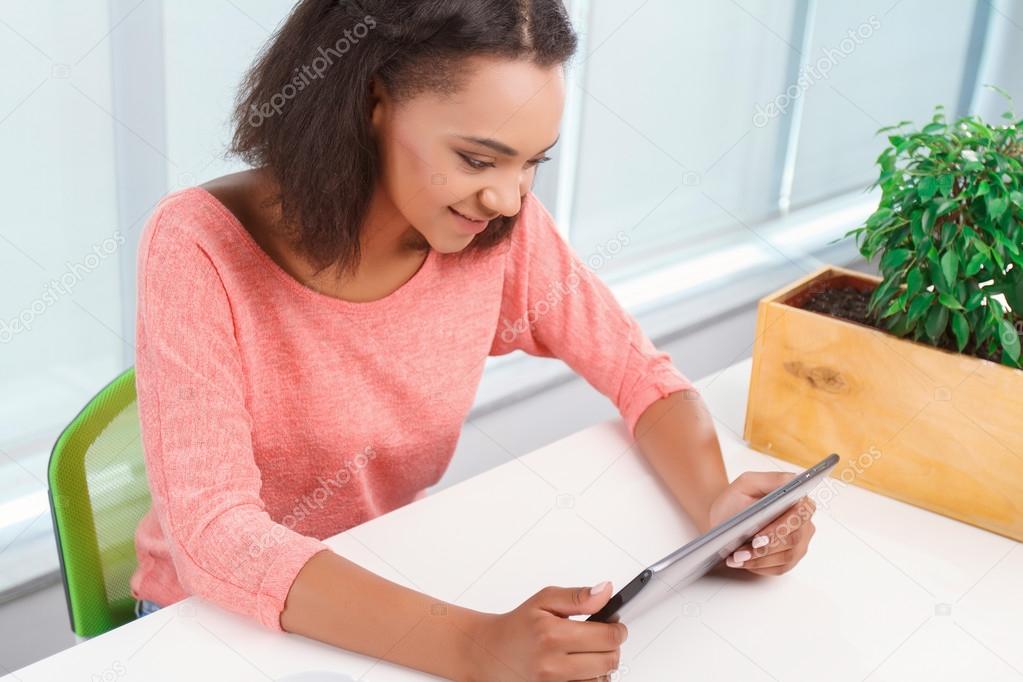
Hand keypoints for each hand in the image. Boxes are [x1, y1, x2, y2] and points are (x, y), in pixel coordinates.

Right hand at [462, 581, 627, 681]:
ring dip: (602, 666)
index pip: (607, 637)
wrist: (492, 652)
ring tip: (590, 653)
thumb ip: (578, 596)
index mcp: (552, 634)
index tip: (615, 626)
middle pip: (609, 661)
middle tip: (602, 638)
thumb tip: (605, 591)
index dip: (618, 629)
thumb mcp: (545, 600)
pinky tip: (582, 668)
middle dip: (612, 647)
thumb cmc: (519, 626)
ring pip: (601, 679)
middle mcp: (552, 664)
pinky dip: (590, 679)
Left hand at [707, 471, 817, 575]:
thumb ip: (772, 479)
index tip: (758, 537)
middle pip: (794, 539)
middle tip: (741, 551)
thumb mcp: (747, 484)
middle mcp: (803, 521)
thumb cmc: (736, 501)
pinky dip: (760, 567)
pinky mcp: (790, 558)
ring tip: (737, 557)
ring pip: (787, 556)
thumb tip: (794, 480)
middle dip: (766, 547)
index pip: (800, 514)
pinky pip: (781, 568)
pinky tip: (743, 562)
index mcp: (797, 499)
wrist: (724, 519)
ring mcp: (799, 542)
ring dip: (759, 559)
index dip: (781, 527)